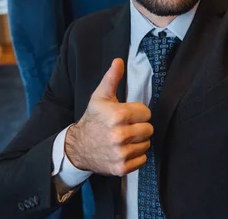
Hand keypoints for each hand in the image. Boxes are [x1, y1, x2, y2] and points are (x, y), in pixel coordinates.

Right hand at [64, 58, 152, 175]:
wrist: (78, 147)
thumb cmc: (92, 119)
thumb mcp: (100, 97)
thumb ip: (112, 78)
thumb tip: (119, 60)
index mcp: (117, 116)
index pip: (146, 113)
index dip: (138, 113)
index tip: (128, 115)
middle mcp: (119, 136)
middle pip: (149, 129)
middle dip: (140, 127)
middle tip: (127, 127)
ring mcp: (120, 153)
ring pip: (147, 144)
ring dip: (138, 141)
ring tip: (125, 138)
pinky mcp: (121, 168)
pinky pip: (142, 159)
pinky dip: (136, 156)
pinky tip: (124, 150)